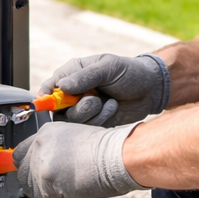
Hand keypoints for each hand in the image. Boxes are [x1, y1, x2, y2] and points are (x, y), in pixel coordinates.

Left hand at [13, 122, 144, 197]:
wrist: (121, 155)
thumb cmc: (111, 151)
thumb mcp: (77, 144)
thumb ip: (57, 155)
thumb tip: (50, 174)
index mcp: (47, 132)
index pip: (22, 154)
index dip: (30, 171)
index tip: (39, 181)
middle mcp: (40, 142)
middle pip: (23, 174)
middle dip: (41, 189)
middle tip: (62, 193)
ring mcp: (41, 159)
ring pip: (33, 191)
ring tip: (78, 194)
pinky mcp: (46, 177)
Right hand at [40, 52, 170, 126]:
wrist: (151, 89)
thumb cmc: (129, 72)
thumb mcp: (108, 68)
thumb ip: (85, 77)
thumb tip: (62, 86)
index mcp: (72, 74)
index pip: (49, 88)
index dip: (47, 98)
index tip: (55, 104)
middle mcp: (74, 93)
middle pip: (57, 109)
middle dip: (77, 108)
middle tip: (94, 99)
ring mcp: (83, 109)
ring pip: (72, 121)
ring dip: (91, 114)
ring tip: (109, 102)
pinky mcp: (93, 123)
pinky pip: (87, 129)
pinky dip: (100, 120)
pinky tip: (112, 109)